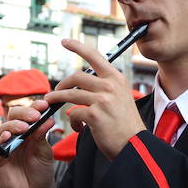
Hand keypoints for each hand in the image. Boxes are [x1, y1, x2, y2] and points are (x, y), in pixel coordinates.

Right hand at [0, 100, 57, 187]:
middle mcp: (14, 135)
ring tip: (25, 127)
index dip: (35, 106)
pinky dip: (2, 140)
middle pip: (13, 115)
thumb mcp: (45, 152)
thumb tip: (47, 118)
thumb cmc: (40, 173)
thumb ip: (42, 136)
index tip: (45, 104)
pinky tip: (9, 137)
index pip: (28, 113)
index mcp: (28, 131)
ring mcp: (4, 146)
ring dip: (14, 125)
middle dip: (24, 112)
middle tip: (36, 115)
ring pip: (4, 128)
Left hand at [56, 39, 146, 159]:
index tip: (65, 41)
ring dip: (57, 99)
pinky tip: (79, 128)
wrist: (135, 145)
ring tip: (51, 103)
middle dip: (62, 84)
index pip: (94, 55)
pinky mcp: (94, 115)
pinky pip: (73, 113)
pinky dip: (72, 122)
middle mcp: (110, 85)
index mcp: (117, 78)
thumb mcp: (121, 98)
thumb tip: (84, 85)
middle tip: (55, 92)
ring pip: (70, 94)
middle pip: (76, 76)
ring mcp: (102, 99)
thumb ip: (106, 88)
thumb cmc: (126, 125)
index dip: (77, 47)